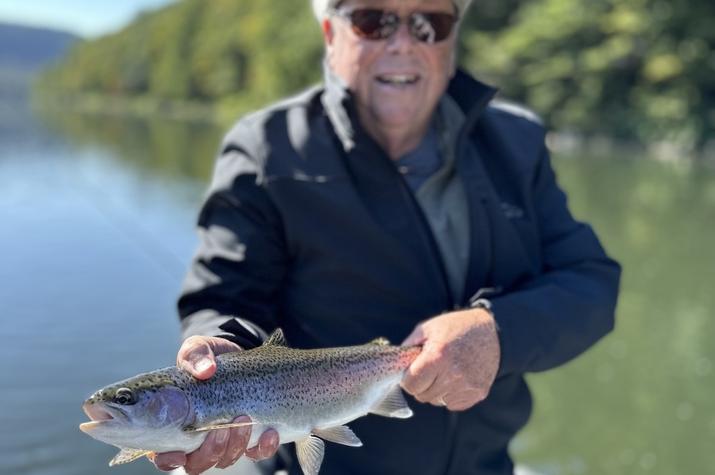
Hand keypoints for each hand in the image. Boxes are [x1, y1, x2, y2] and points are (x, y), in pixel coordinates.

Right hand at [152, 336, 279, 473]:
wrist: (239, 354)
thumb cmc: (208, 356)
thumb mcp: (198, 349)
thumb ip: (195, 356)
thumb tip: (206, 370)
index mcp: (174, 423)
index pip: (164, 454)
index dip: (169, 460)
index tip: (180, 454)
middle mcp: (197, 438)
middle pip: (197, 463)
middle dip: (211, 450)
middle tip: (223, 427)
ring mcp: (224, 440)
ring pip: (225, 459)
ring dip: (235, 446)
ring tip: (244, 419)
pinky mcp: (249, 437)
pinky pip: (256, 453)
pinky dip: (263, 448)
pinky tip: (270, 432)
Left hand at [400, 308, 499, 411]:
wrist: (490, 331)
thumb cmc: (455, 327)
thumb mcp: (427, 328)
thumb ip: (408, 347)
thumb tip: (395, 365)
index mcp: (437, 357)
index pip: (410, 385)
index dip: (407, 379)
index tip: (413, 371)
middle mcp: (453, 375)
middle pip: (423, 396)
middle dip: (421, 385)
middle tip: (429, 371)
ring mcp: (467, 386)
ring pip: (437, 401)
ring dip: (436, 391)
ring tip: (444, 372)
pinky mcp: (478, 393)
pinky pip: (453, 404)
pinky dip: (450, 395)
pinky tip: (456, 379)